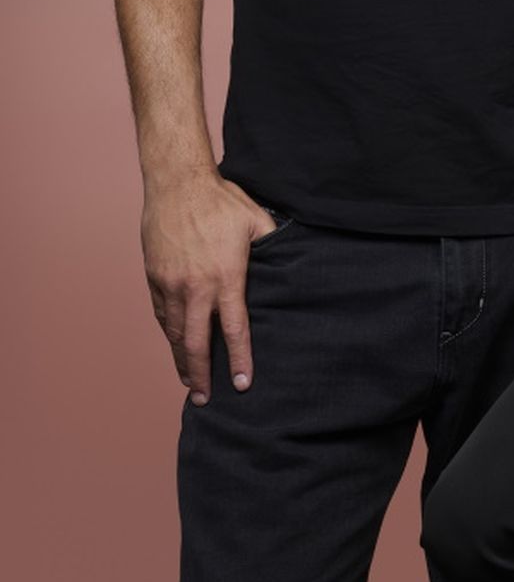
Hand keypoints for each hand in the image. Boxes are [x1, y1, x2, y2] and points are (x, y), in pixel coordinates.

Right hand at [141, 175, 275, 404]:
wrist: (177, 183)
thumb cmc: (221, 199)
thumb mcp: (256, 221)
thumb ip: (272, 246)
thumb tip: (290, 260)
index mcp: (226, 276)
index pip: (235, 329)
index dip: (238, 360)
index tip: (241, 385)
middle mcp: (196, 286)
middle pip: (197, 342)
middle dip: (201, 374)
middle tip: (204, 398)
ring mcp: (171, 284)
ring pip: (175, 332)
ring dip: (182, 358)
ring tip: (188, 379)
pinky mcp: (154, 277)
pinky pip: (161, 314)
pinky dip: (169, 334)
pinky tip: (175, 344)